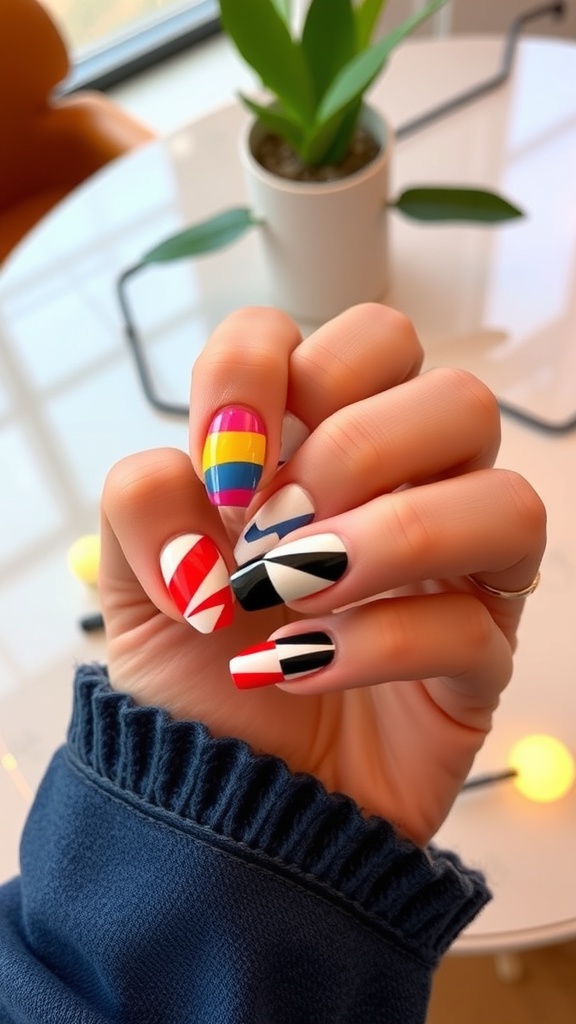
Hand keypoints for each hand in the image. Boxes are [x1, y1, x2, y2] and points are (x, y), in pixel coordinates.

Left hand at [100, 305, 545, 845]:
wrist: (223, 801)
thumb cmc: (193, 676)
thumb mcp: (135, 578)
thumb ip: (146, 498)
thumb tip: (211, 475)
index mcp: (331, 447)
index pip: (358, 338)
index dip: (276, 375)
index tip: (219, 468)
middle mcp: (409, 495)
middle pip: (459, 397)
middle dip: (355, 452)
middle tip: (273, 532)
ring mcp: (457, 576)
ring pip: (503, 500)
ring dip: (386, 542)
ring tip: (295, 594)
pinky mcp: (477, 660)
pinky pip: (473, 626)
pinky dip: (372, 642)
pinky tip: (298, 669)